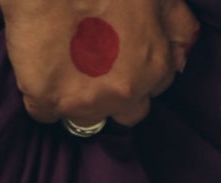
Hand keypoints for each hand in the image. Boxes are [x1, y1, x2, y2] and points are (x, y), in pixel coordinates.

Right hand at [0, 0, 201, 130]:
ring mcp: (84, 101)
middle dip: (117, 94)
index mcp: (155, 67)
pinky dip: (41, 96)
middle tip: (96, 64)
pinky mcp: (46, 101)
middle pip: (125, 113)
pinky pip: (44, 114)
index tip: (121, 55)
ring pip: (85, 118)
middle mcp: (124, 93)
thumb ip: (176, 26)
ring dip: (79, 99)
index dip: (138, 70)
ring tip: (64, 64)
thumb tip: (181, 58)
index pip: (154, 89)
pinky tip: (40, 68)